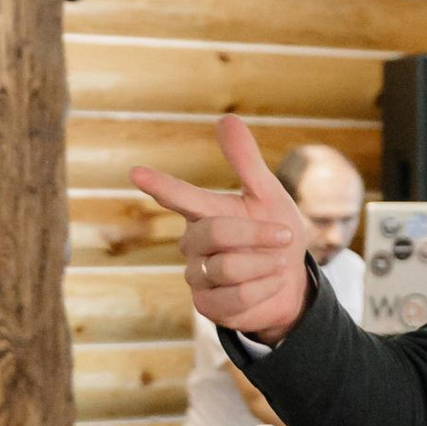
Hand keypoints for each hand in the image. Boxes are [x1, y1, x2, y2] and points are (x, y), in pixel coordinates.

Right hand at [129, 115, 311, 345]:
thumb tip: (225, 118)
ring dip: (265, 264)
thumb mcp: (268, 196)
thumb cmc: (275, 235)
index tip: (136, 172)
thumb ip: (246, 161)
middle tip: (285, 235)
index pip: (179, 196)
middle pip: (216, 233)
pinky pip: (237, 298)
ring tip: (278, 263)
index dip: (159, 184)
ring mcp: (197, 277)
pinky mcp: (207, 307)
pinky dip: (265, 289)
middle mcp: (192, 243)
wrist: (290, 286)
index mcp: (204, 212)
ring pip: (228, 269)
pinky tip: (270, 284)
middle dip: (256, 235)